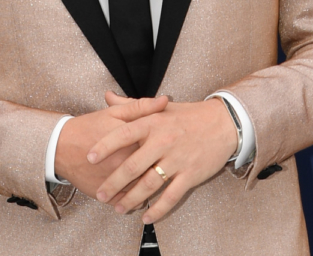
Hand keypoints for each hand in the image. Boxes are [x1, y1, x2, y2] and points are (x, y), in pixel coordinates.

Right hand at [53, 94, 167, 198]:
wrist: (61, 147)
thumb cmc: (90, 126)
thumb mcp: (115, 113)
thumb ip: (142, 107)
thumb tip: (166, 101)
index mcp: (130, 142)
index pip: (159, 148)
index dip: (170, 148)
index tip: (177, 146)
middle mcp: (124, 165)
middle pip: (154, 172)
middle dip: (165, 171)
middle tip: (173, 168)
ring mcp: (115, 183)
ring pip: (142, 191)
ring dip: (153, 189)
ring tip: (161, 184)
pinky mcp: (106, 197)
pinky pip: (127, 203)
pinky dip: (136, 202)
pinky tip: (142, 197)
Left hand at [87, 93, 236, 222]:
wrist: (223, 123)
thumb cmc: (188, 115)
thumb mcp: (160, 108)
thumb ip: (131, 105)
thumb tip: (107, 96)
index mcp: (153, 122)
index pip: (124, 134)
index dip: (105, 146)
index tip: (89, 158)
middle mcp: (163, 140)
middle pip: (133, 165)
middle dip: (114, 182)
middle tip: (100, 193)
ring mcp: (177, 159)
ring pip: (149, 184)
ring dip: (132, 199)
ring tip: (119, 208)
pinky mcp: (191, 174)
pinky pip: (171, 196)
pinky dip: (157, 209)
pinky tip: (146, 216)